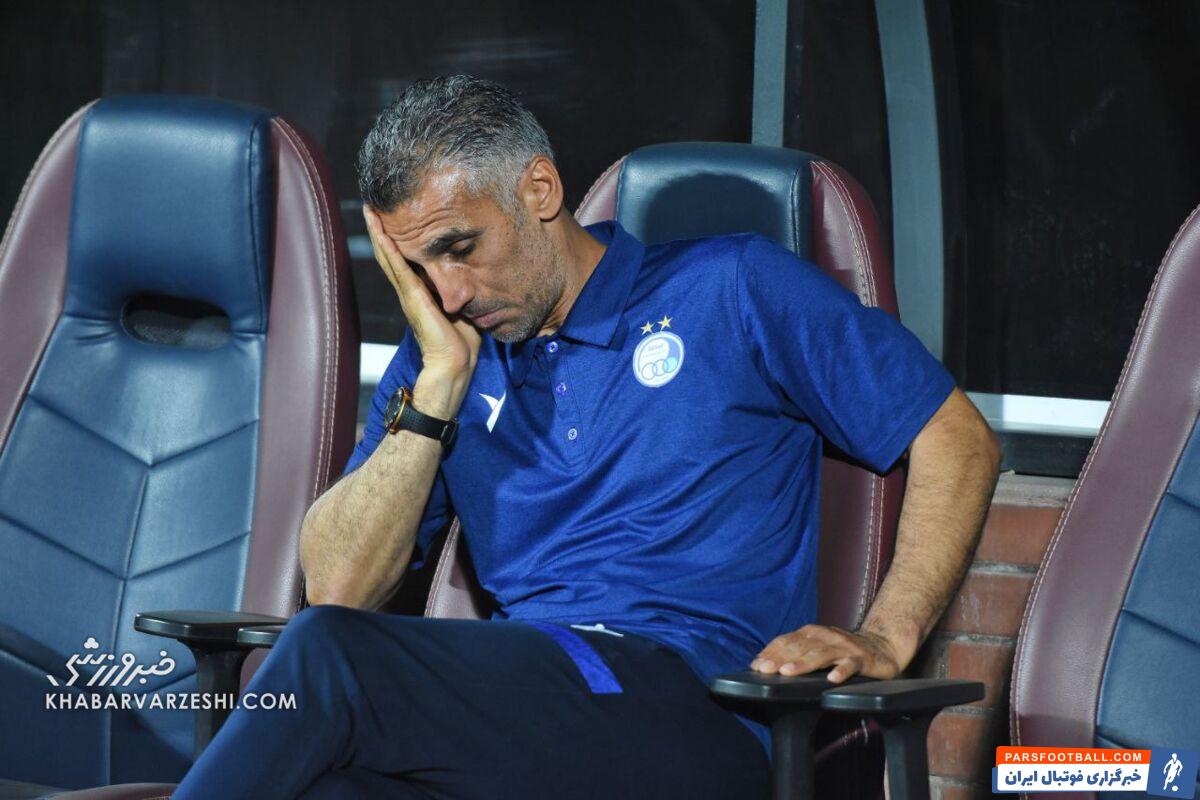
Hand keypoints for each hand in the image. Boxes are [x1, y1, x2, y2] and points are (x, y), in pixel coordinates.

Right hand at [363, 206, 480, 413]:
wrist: (455, 363)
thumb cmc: (461, 340)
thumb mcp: (462, 305)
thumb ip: (459, 289)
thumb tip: (470, 275)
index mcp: (420, 291)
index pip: (404, 259)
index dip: (396, 238)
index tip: (391, 217)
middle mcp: (409, 290)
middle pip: (390, 254)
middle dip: (381, 230)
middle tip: (372, 206)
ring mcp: (408, 294)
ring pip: (389, 258)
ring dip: (379, 234)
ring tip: (370, 211)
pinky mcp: (414, 299)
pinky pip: (398, 269)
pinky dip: (388, 251)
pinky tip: (381, 234)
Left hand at [750, 624, 901, 683]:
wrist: (881, 647)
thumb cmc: (842, 650)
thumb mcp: (817, 648)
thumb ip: (796, 652)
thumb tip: (764, 664)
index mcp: (812, 633)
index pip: (787, 641)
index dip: (770, 652)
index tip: (756, 665)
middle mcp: (826, 637)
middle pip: (800, 647)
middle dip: (780, 658)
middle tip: (765, 670)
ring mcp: (844, 647)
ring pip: (821, 654)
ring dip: (803, 663)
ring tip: (789, 672)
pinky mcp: (861, 659)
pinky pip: (850, 665)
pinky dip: (841, 671)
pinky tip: (833, 679)